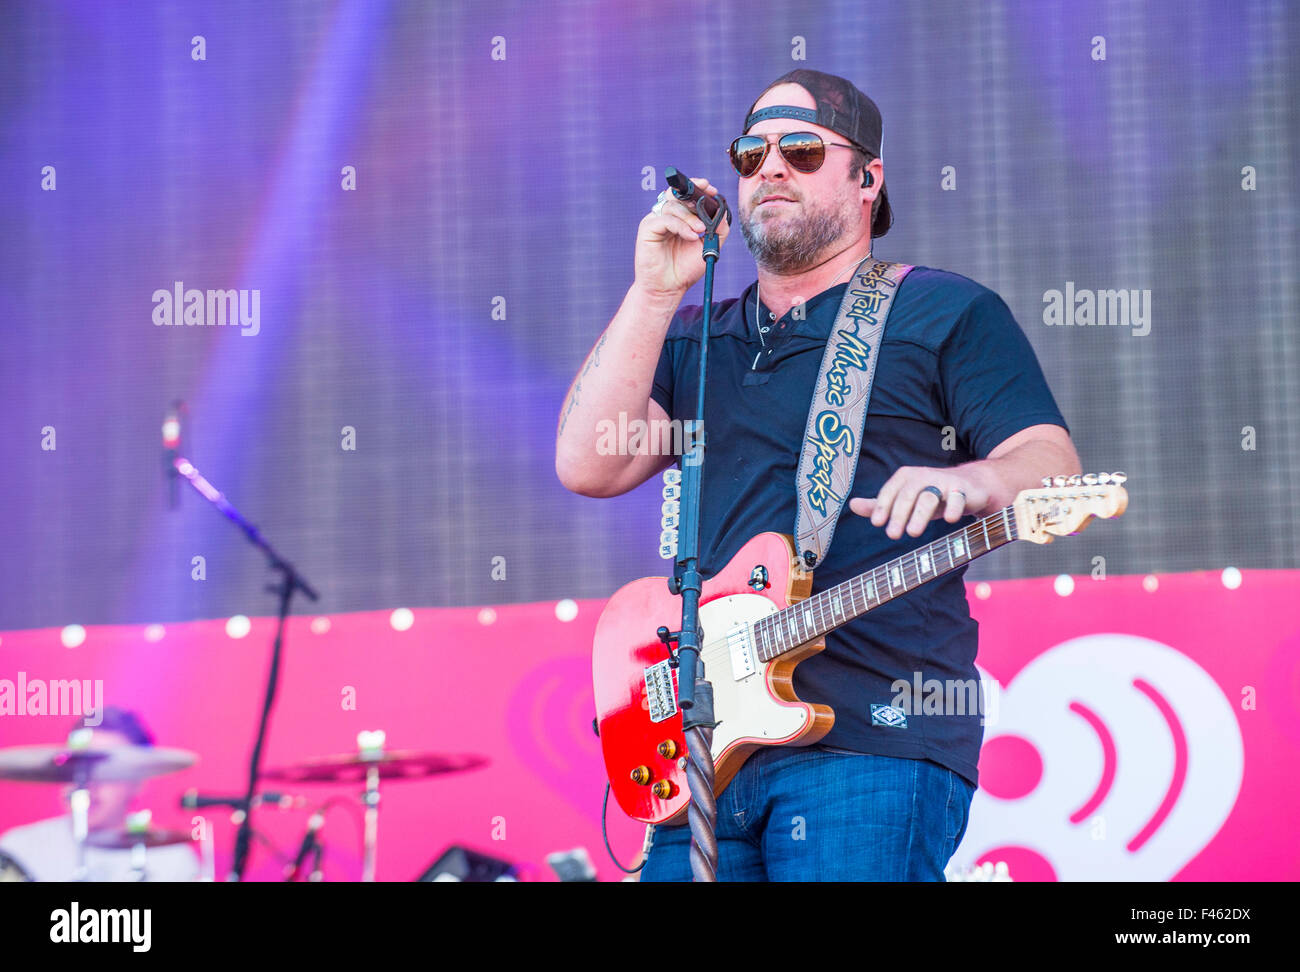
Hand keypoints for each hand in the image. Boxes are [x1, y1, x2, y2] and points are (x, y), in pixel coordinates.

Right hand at [633, 177, 730, 296]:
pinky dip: (680, 226)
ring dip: (690, 217)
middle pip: (677, 195)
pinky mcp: (647, 229)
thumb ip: (718, 229)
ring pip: (672, 206)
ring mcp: (655, 221)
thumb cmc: (685, 269)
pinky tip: (690, 236)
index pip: (685, 195)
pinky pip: (664, 219)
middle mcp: (666, 217)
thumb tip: (722, 211)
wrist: (669, 288)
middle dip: (694, 195)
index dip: (697, 187)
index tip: (711, 189)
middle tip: (708, 199)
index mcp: (679, 218)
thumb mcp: (708, 246)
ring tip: (700, 230)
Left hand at [848, 467, 988, 539]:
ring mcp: (944, 482)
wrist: (970, 486)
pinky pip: (957, 498)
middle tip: (892, 535)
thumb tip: (852, 505)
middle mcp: (923, 476)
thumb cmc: (931, 495)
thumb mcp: (906, 499)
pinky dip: (953, 507)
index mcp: (906, 477)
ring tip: (913, 533)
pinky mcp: (963, 490)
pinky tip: (949, 519)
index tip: (876, 523)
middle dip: (898, 515)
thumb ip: (880, 504)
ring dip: (920, 515)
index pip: (890, 491)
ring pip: (929, 497)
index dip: (882, 506)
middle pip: (907, 495)